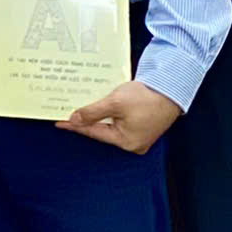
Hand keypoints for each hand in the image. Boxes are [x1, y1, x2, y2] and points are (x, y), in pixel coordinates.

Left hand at [58, 81, 183, 152]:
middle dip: (86, 121)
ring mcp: (140, 136)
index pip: (94, 133)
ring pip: (112, 126)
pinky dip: (110, 114)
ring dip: (98, 116)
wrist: (172, 88)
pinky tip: (100, 107)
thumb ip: (93, 113)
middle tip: (67, 114)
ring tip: (80, 109)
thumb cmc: (147, 97)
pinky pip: (121, 122)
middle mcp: (134, 143)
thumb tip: (75, 120)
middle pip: (103, 131)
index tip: (60, 122)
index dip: (76, 126)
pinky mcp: (144, 126)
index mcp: (126, 142)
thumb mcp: (115, 103)